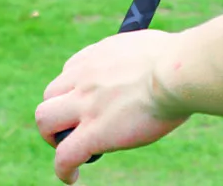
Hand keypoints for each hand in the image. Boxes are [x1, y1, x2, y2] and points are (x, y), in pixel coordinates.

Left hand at [36, 31, 190, 182]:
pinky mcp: (94, 132)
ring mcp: (85, 104)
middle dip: (58, 115)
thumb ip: (140, 59)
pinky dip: (63, 169)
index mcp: (97, 56)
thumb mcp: (149, 49)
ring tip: (69, 153)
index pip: (70, 73)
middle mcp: (84, 77)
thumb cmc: (176, 61)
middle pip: (50, 96)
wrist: (177, 72)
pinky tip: (72, 178)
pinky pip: (65, 155)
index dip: (76, 93)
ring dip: (53, 139)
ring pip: (45, 120)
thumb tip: (152, 65)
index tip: (90, 105)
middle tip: (75, 131)